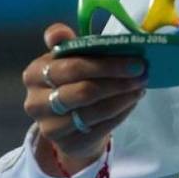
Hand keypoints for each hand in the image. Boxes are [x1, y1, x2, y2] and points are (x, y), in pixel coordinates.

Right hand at [22, 23, 147, 174]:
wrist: (67, 119)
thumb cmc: (71, 79)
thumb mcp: (68, 57)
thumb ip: (64, 43)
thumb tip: (56, 33)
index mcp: (35, 73)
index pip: (73, 67)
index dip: (107, 65)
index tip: (136, 60)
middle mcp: (36, 102)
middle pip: (85, 91)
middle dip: (119, 81)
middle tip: (143, 73)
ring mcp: (49, 126)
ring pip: (95, 111)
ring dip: (124, 97)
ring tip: (140, 86)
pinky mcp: (67, 144)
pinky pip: (101, 127)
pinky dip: (121, 112)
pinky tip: (132, 101)